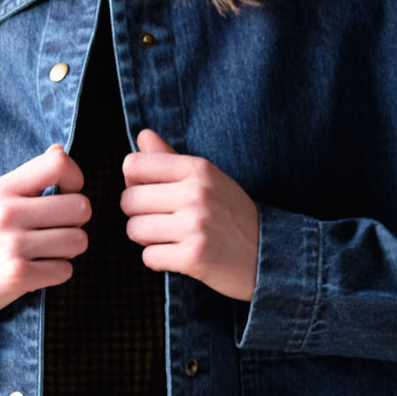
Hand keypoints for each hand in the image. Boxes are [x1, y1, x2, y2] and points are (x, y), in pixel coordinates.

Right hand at [0, 145, 90, 323]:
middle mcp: (8, 212)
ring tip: (45, 252)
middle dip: (76, 221)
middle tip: (57, 230)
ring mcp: (13, 245)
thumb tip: (59, 150)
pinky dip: (56, 273)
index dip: (75, 179)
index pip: (58, 163)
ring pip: (78, 240)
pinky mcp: (17, 275)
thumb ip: (28, 177)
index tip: (65, 194)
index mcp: (3, 188)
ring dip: (68, 250)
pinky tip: (36, 270)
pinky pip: (65, 271)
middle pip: (81, 206)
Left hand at [120, 129, 258, 300]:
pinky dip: (158, 260)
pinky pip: (148, 257)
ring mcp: (195, 225)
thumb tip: (142, 136)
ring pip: (134, 230)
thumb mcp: (207, 178)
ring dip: (146, 239)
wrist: (268, 254)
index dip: (132, 182)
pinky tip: (178, 255)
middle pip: (128, 200)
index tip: (149, 193)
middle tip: (161, 220)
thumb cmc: (230, 213)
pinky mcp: (194, 257)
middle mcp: (195, 193)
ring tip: (170, 238)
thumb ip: (169, 157)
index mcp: (198, 168)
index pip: (133, 165)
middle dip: (137, 214)